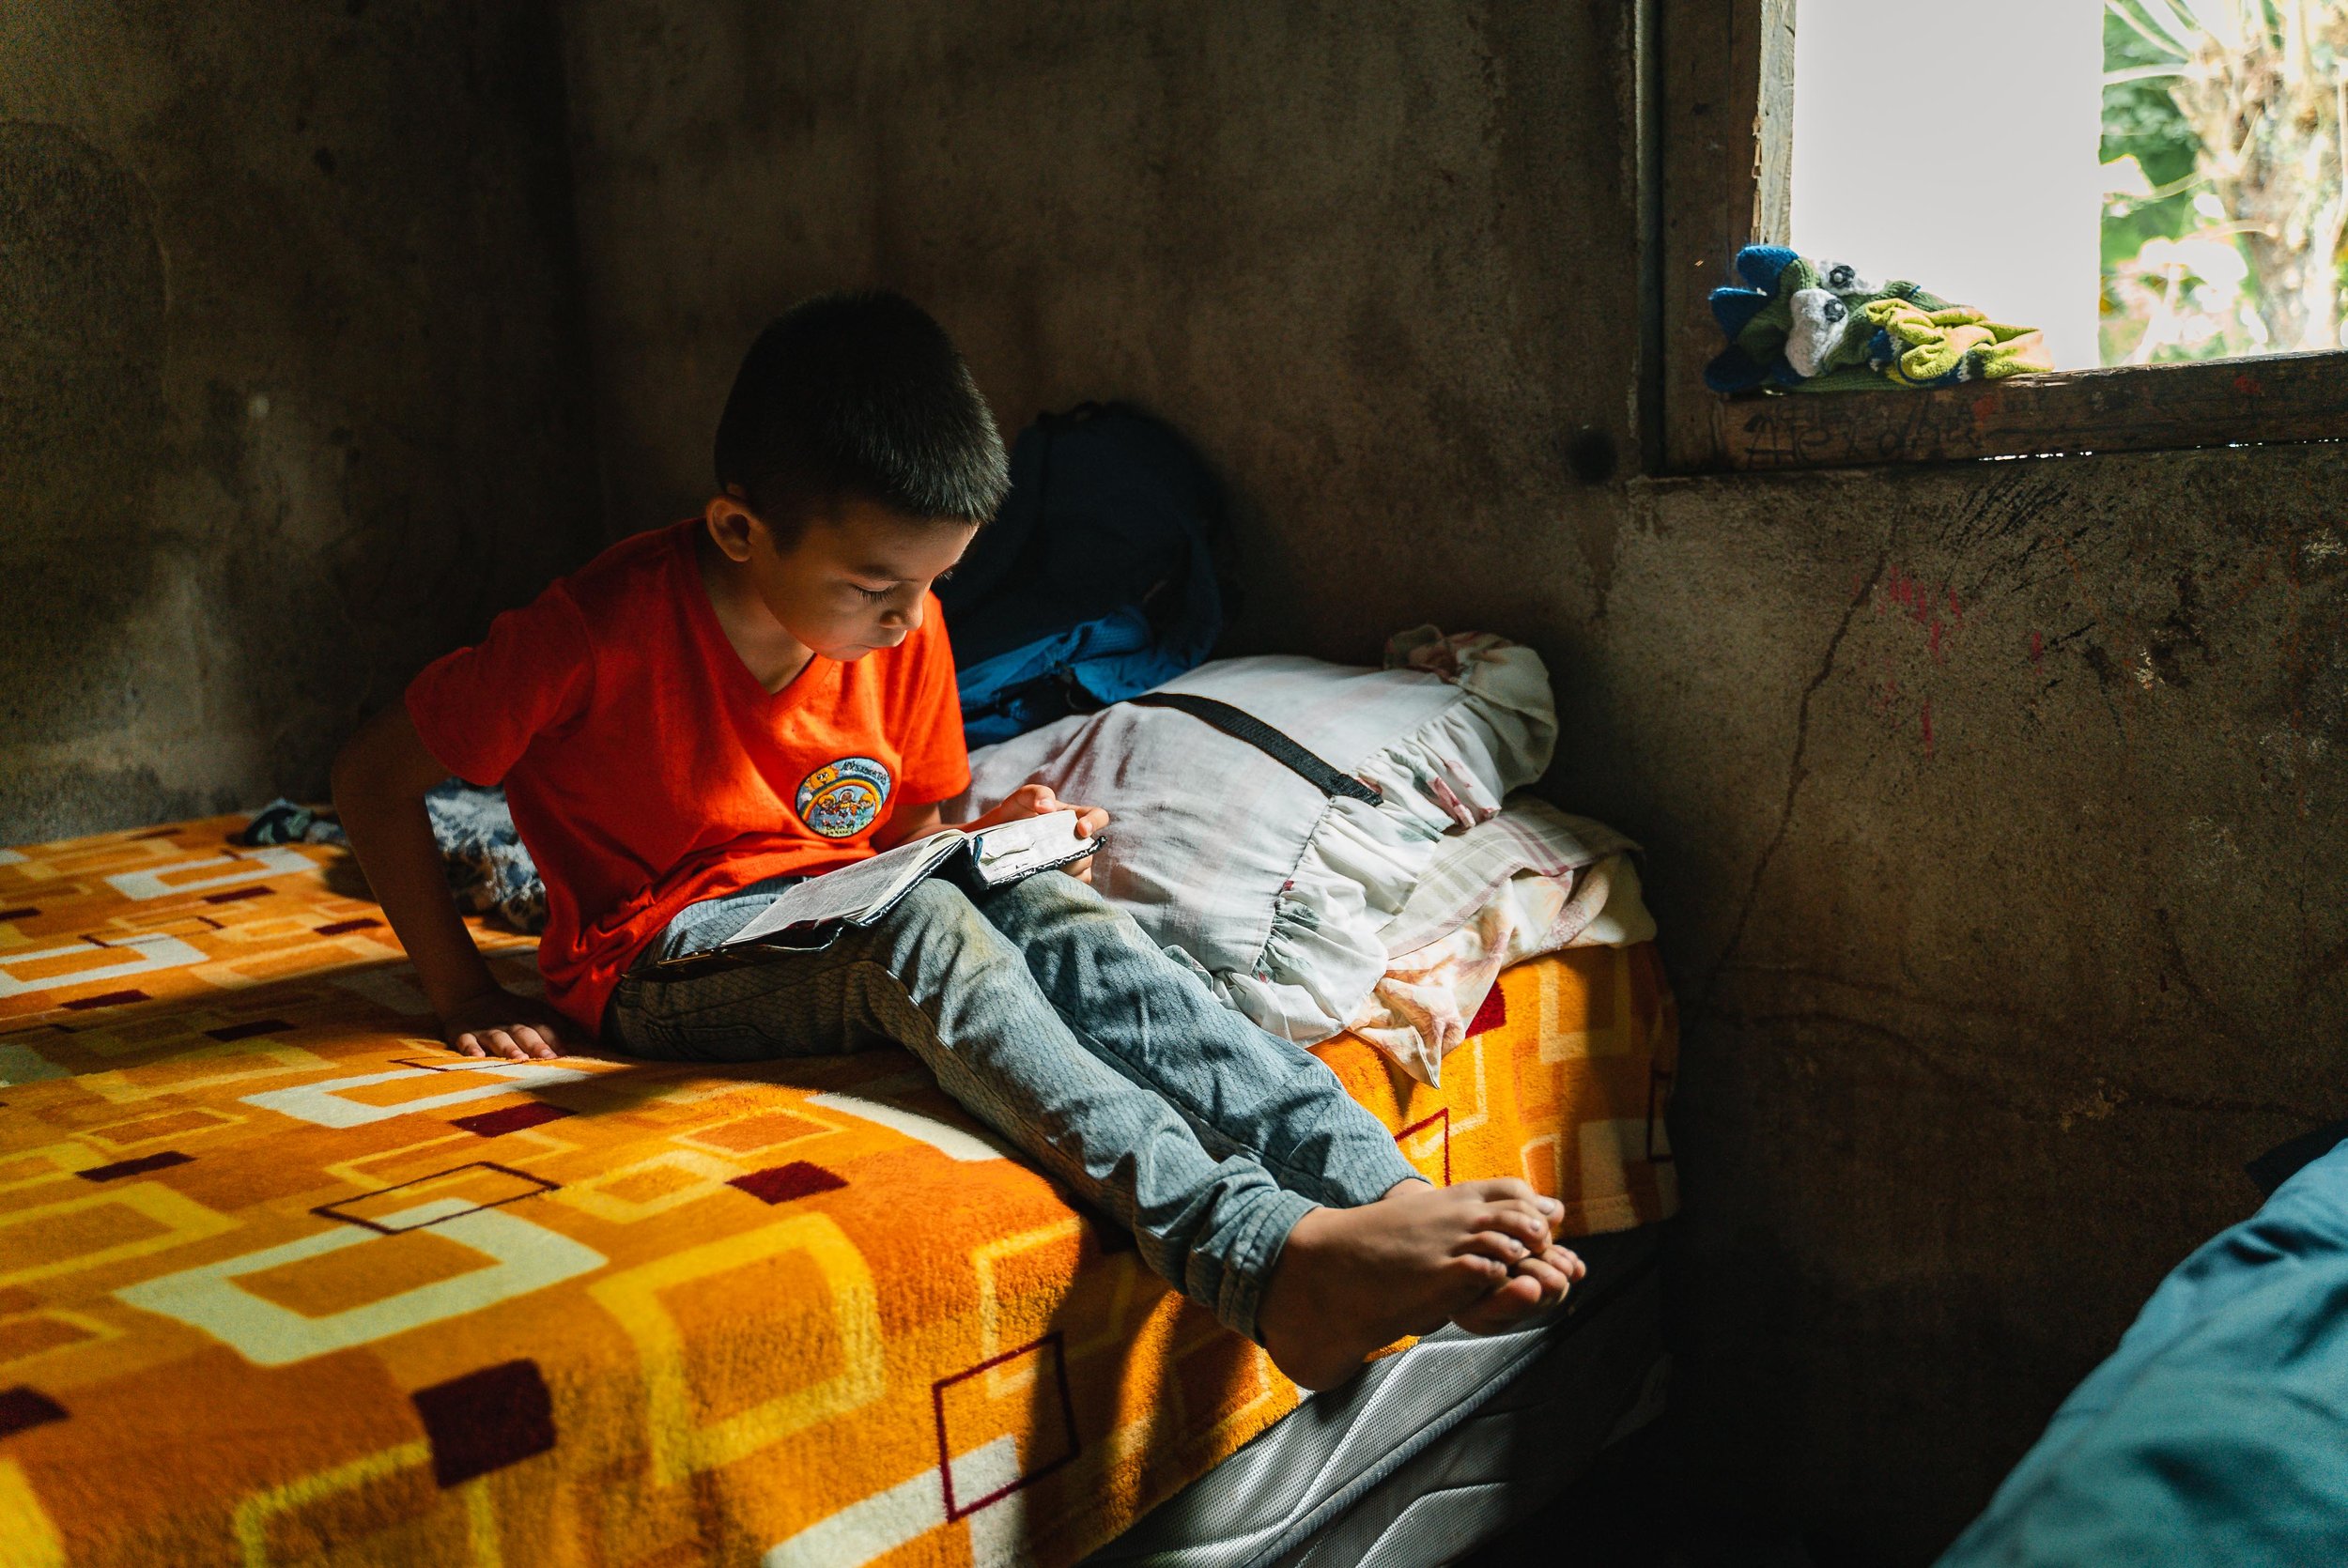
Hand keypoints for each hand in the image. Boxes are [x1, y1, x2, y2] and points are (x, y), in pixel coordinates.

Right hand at [438, 987, 582, 1060]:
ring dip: (508, 1048)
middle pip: (524, 1032)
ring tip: (518, 1058)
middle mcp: (509, 1023)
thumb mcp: (535, 1013)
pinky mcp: (462, 1033)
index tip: (565, 1052)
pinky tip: (476, 1056)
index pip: (544, 1026)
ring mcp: (485, 1028)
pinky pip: (465, 1040)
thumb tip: (587, 1042)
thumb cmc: (512, 1013)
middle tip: (548, 1057)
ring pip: (498, 1037)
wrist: (470, 998)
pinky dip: (470, 1047)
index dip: (555, 1038)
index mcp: (528, 1016)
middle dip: (536, 1044)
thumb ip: (559, 1027)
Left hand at [973, 784, 1110, 881]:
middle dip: (1072, 854)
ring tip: (1041, 870)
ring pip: (1083, 872)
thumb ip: (1036, 793)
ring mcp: (1071, 864)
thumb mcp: (1021, 799)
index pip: (1098, 816)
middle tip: (1049, 856)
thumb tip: (1048, 806)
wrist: (992, 844)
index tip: (1081, 829)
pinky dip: (1060, 887)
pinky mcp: (1061, 882)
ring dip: (1065, 872)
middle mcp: (1076, 842)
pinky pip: (1071, 889)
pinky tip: (1042, 883)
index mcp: (1073, 818)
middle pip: (1088, 850)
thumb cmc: (1012, 816)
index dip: (1094, 822)